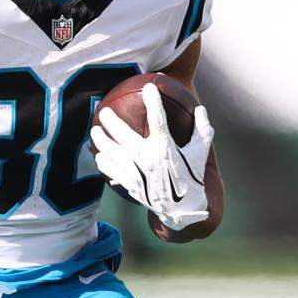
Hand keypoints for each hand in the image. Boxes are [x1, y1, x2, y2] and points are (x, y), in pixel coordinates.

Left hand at [90, 84, 214, 230]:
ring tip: (95, 131)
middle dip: (110, 120)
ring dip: (100, 140)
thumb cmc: (191, 177)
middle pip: (122, 134)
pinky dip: (103, 161)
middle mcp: (147, 158)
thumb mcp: (200, 153)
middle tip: (103, 111)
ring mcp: (135, 171)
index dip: (153, 101)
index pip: (158, 119)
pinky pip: (109, 169)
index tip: (148, 87)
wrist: (182, 210)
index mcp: (165, 148)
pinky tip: (100, 155)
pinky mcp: (129, 183)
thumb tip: (200, 108)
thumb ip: (202, 130)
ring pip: (110, 151)